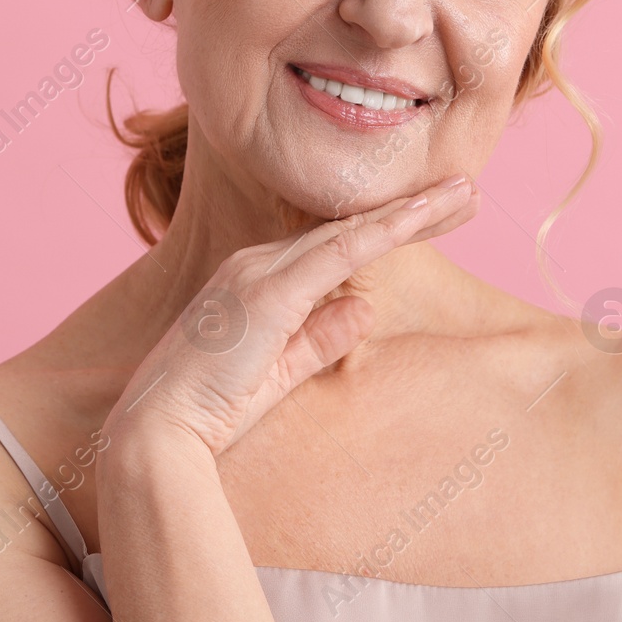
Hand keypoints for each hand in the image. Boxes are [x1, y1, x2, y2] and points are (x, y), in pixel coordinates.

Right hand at [104, 173, 478, 457]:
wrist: (157, 433)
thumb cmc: (210, 411)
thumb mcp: (280, 373)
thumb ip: (319, 339)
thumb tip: (364, 311)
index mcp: (256, 279)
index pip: (336, 245)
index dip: (387, 227)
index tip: (436, 214)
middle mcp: (257, 262)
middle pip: (350, 228)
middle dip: (411, 208)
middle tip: (465, 188)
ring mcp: (261, 272)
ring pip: (351, 230)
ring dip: (412, 210)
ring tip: (463, 191)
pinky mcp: (268, 293)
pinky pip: (339, 254)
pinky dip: (384, 231)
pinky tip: (422, 215)